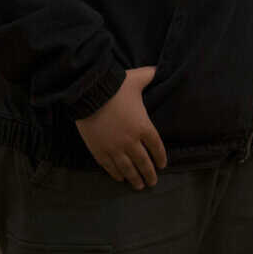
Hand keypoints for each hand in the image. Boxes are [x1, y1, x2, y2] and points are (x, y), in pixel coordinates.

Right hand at [75, 67, 166, 187]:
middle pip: (144, 163)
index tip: (163, 165)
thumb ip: (150, 75)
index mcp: (144, 126)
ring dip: (135, 179)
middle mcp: (131, 142)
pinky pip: (111, 167)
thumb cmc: (116, 86)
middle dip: (150, 174)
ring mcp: (115, 148)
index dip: (161, 158)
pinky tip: (121, 178)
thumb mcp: (138, 78)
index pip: (157, 147)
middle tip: (153, 182)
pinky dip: (117, 174)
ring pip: (128, 169)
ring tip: (139, 186)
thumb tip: (159, 68)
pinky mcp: (100, 151)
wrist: (89, 93)